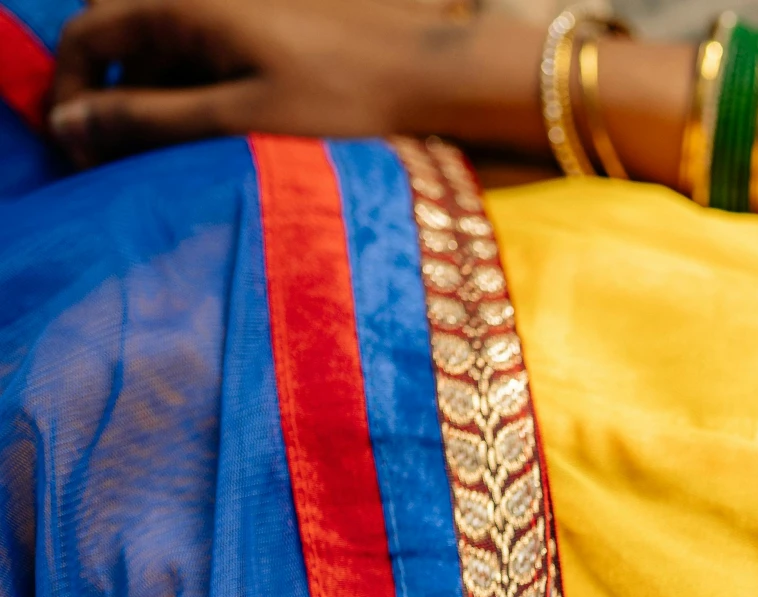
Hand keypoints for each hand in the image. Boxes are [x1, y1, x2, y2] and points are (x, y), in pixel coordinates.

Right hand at [45, 0, 527, 169]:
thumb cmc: (346, 101)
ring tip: (172, 164)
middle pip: (118, 41)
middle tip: (118, 163)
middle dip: (107, 99)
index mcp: (184, 7)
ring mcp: (234, 14)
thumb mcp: (239, 120)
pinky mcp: (264, 34)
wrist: (432, 75)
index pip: (84, 36)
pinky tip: (218, 145)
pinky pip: (205, 59)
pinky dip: (194, 98)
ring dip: (153, 104)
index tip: (80, 152)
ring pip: (163, 54)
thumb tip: (70, 125)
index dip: (68, 93)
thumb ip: (151, 121)